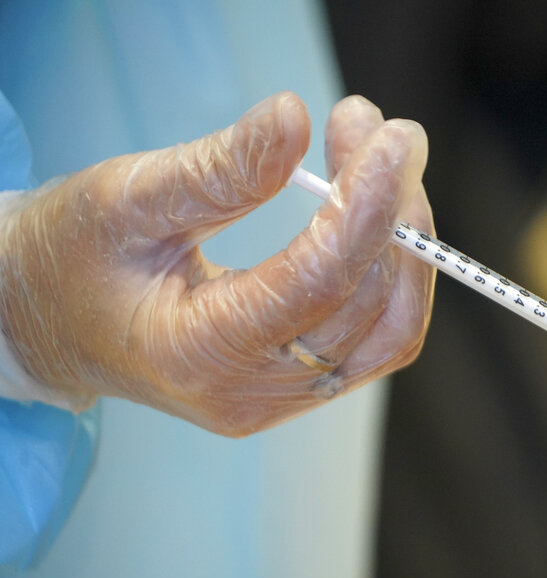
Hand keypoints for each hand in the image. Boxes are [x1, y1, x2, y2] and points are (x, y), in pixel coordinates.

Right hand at [0, 92, 434, 435]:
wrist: (51, 321)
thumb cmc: (76, 257)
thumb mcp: (127, 200)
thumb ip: (216, 168)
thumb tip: (294, 118)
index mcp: (197, 354)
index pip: (315, 283)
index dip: (366, 208)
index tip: (392, 139)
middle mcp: (251, 394)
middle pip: (368, 310)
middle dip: (393, 213)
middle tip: (387, 133)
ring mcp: (281, 400)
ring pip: (390, 333)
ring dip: (406, 245)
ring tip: (388, 165)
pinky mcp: (299, 388)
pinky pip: (376, 340)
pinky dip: (393, 275)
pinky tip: (379, 216)